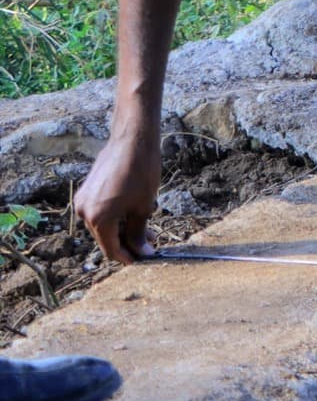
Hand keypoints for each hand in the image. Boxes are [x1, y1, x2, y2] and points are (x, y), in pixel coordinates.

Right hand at [75, 131, 160, 263]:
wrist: (132, 141)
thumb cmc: (141, 172)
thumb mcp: (143, 207)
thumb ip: (139, 233)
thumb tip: (143, 253)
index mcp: (98, 219)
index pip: (111, 249)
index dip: (128, 257)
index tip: (143, 260)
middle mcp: (84, 212)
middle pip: (105, 238)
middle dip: (127, 243)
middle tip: (150, 244)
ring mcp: (83, 201)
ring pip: (103, 225)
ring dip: (122, 230)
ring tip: (148, 230)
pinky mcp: (86, 192)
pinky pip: (100, 212)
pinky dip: (115, 218)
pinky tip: (133, 216)